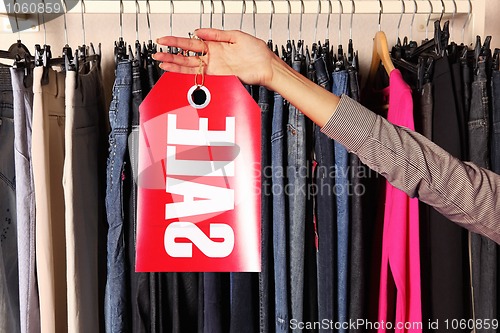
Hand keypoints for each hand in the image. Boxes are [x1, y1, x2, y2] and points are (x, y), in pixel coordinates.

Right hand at [154, 29, 277, 86]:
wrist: (268, 67)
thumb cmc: (257, 52)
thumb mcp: (236, 36)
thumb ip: (216, 34)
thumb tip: (199, 31)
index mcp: (215, 45)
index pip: (191, 42)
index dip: (177, 41)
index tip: (164, 40)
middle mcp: (212, 58)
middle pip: (187, 56)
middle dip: (171, 55)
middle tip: (157, 53)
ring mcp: (214, 69)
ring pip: (190, 67)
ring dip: (174, 65)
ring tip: (161, 62)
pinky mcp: (218, 77)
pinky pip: (200, 76)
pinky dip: (187, 74)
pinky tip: (176, 71)